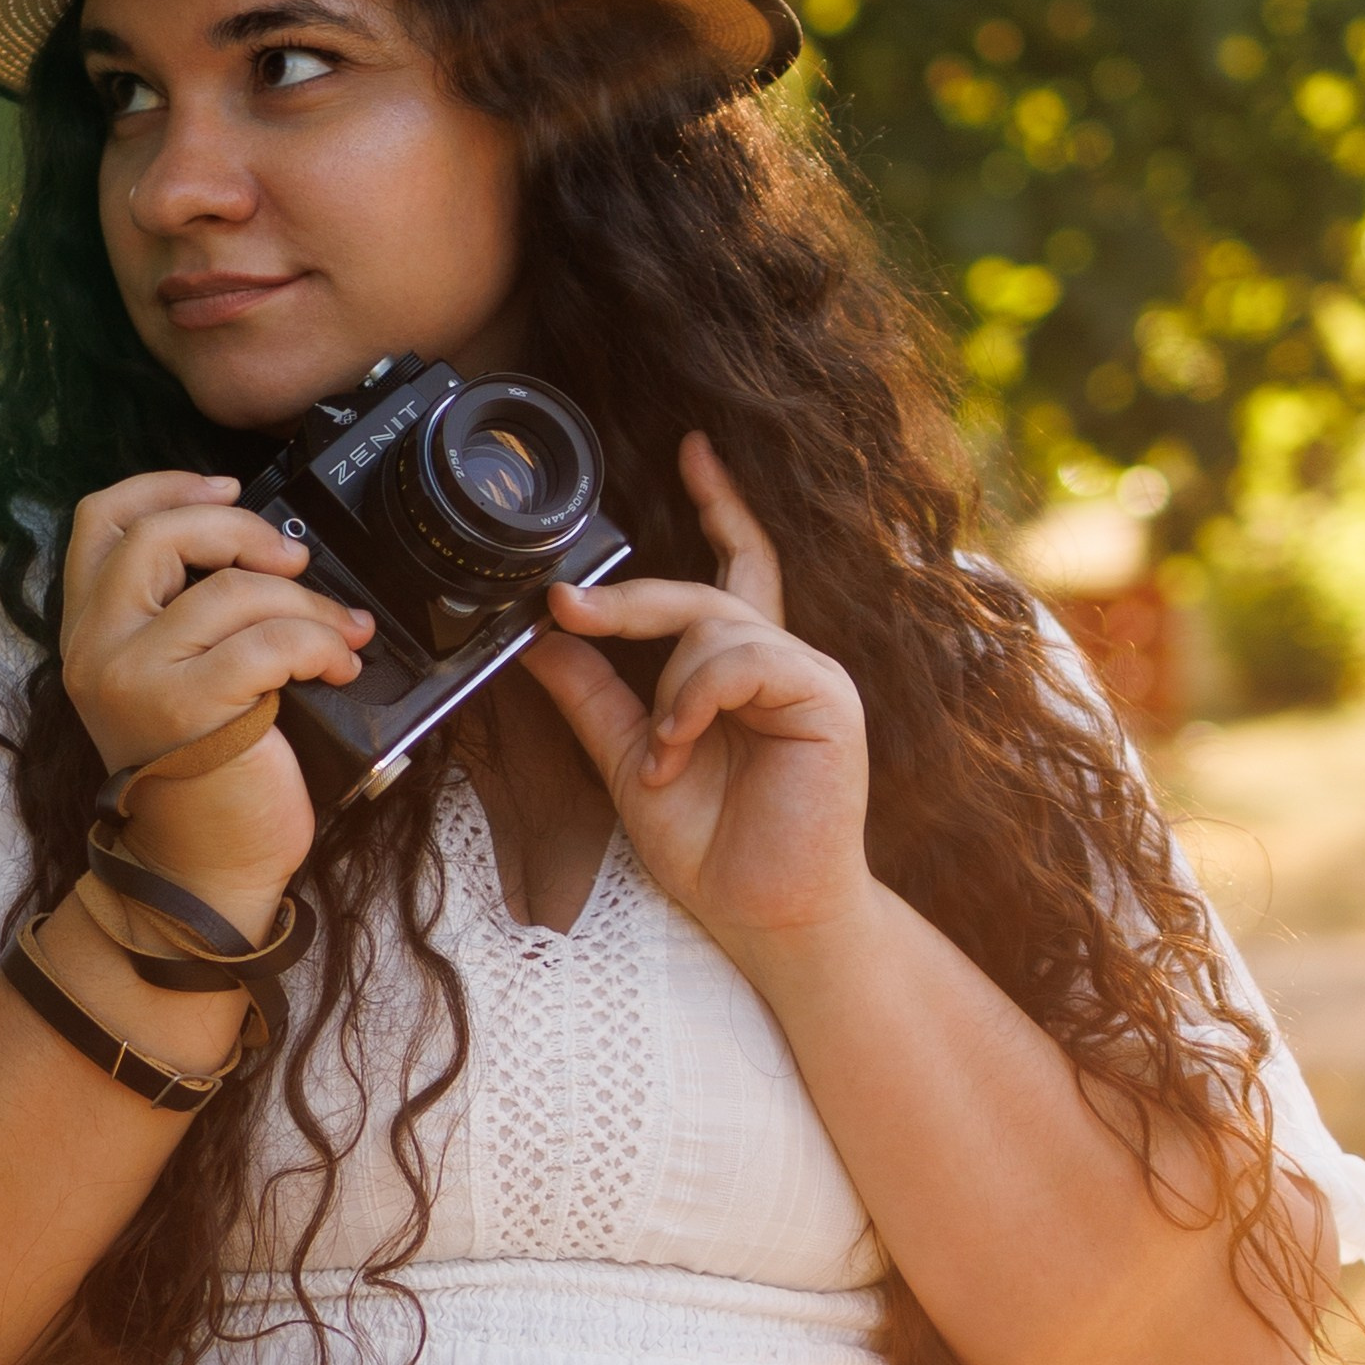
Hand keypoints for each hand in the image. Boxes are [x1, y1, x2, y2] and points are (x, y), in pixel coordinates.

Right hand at [58, 469, 369, 928]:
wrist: (205, 875)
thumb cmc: (209, 780)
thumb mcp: (180, 679)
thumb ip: (189, 613)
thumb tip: (270, 548)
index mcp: (90, 631)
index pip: (101, 519)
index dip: (166, 485)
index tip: (230, 485)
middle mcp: (97, 648)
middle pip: (162, 533)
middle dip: (246, 529)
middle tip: (297, 563)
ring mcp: (134, 677)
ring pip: (232, 588)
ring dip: (309, 605)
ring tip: (341, 637)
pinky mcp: (187, 710)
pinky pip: (269, 641)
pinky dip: (320, 644)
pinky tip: (340, 666)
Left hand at [521, 433, 873, 954]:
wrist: (764, 913)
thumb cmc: (714, 847)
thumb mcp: (629, 760)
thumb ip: (591, 694)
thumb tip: (539, 639)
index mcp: (741, 671)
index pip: (736, 566)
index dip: (719, 505)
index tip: (692, 451)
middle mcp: (779, 662)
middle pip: (703, 587)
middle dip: (629, 598)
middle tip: (566, 606)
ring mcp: (807, 675)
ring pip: (712, 626)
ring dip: (667, 692)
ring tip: (663, 757)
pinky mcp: (825, 697)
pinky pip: (740, 660)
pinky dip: (694, 703)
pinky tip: (682, 751)